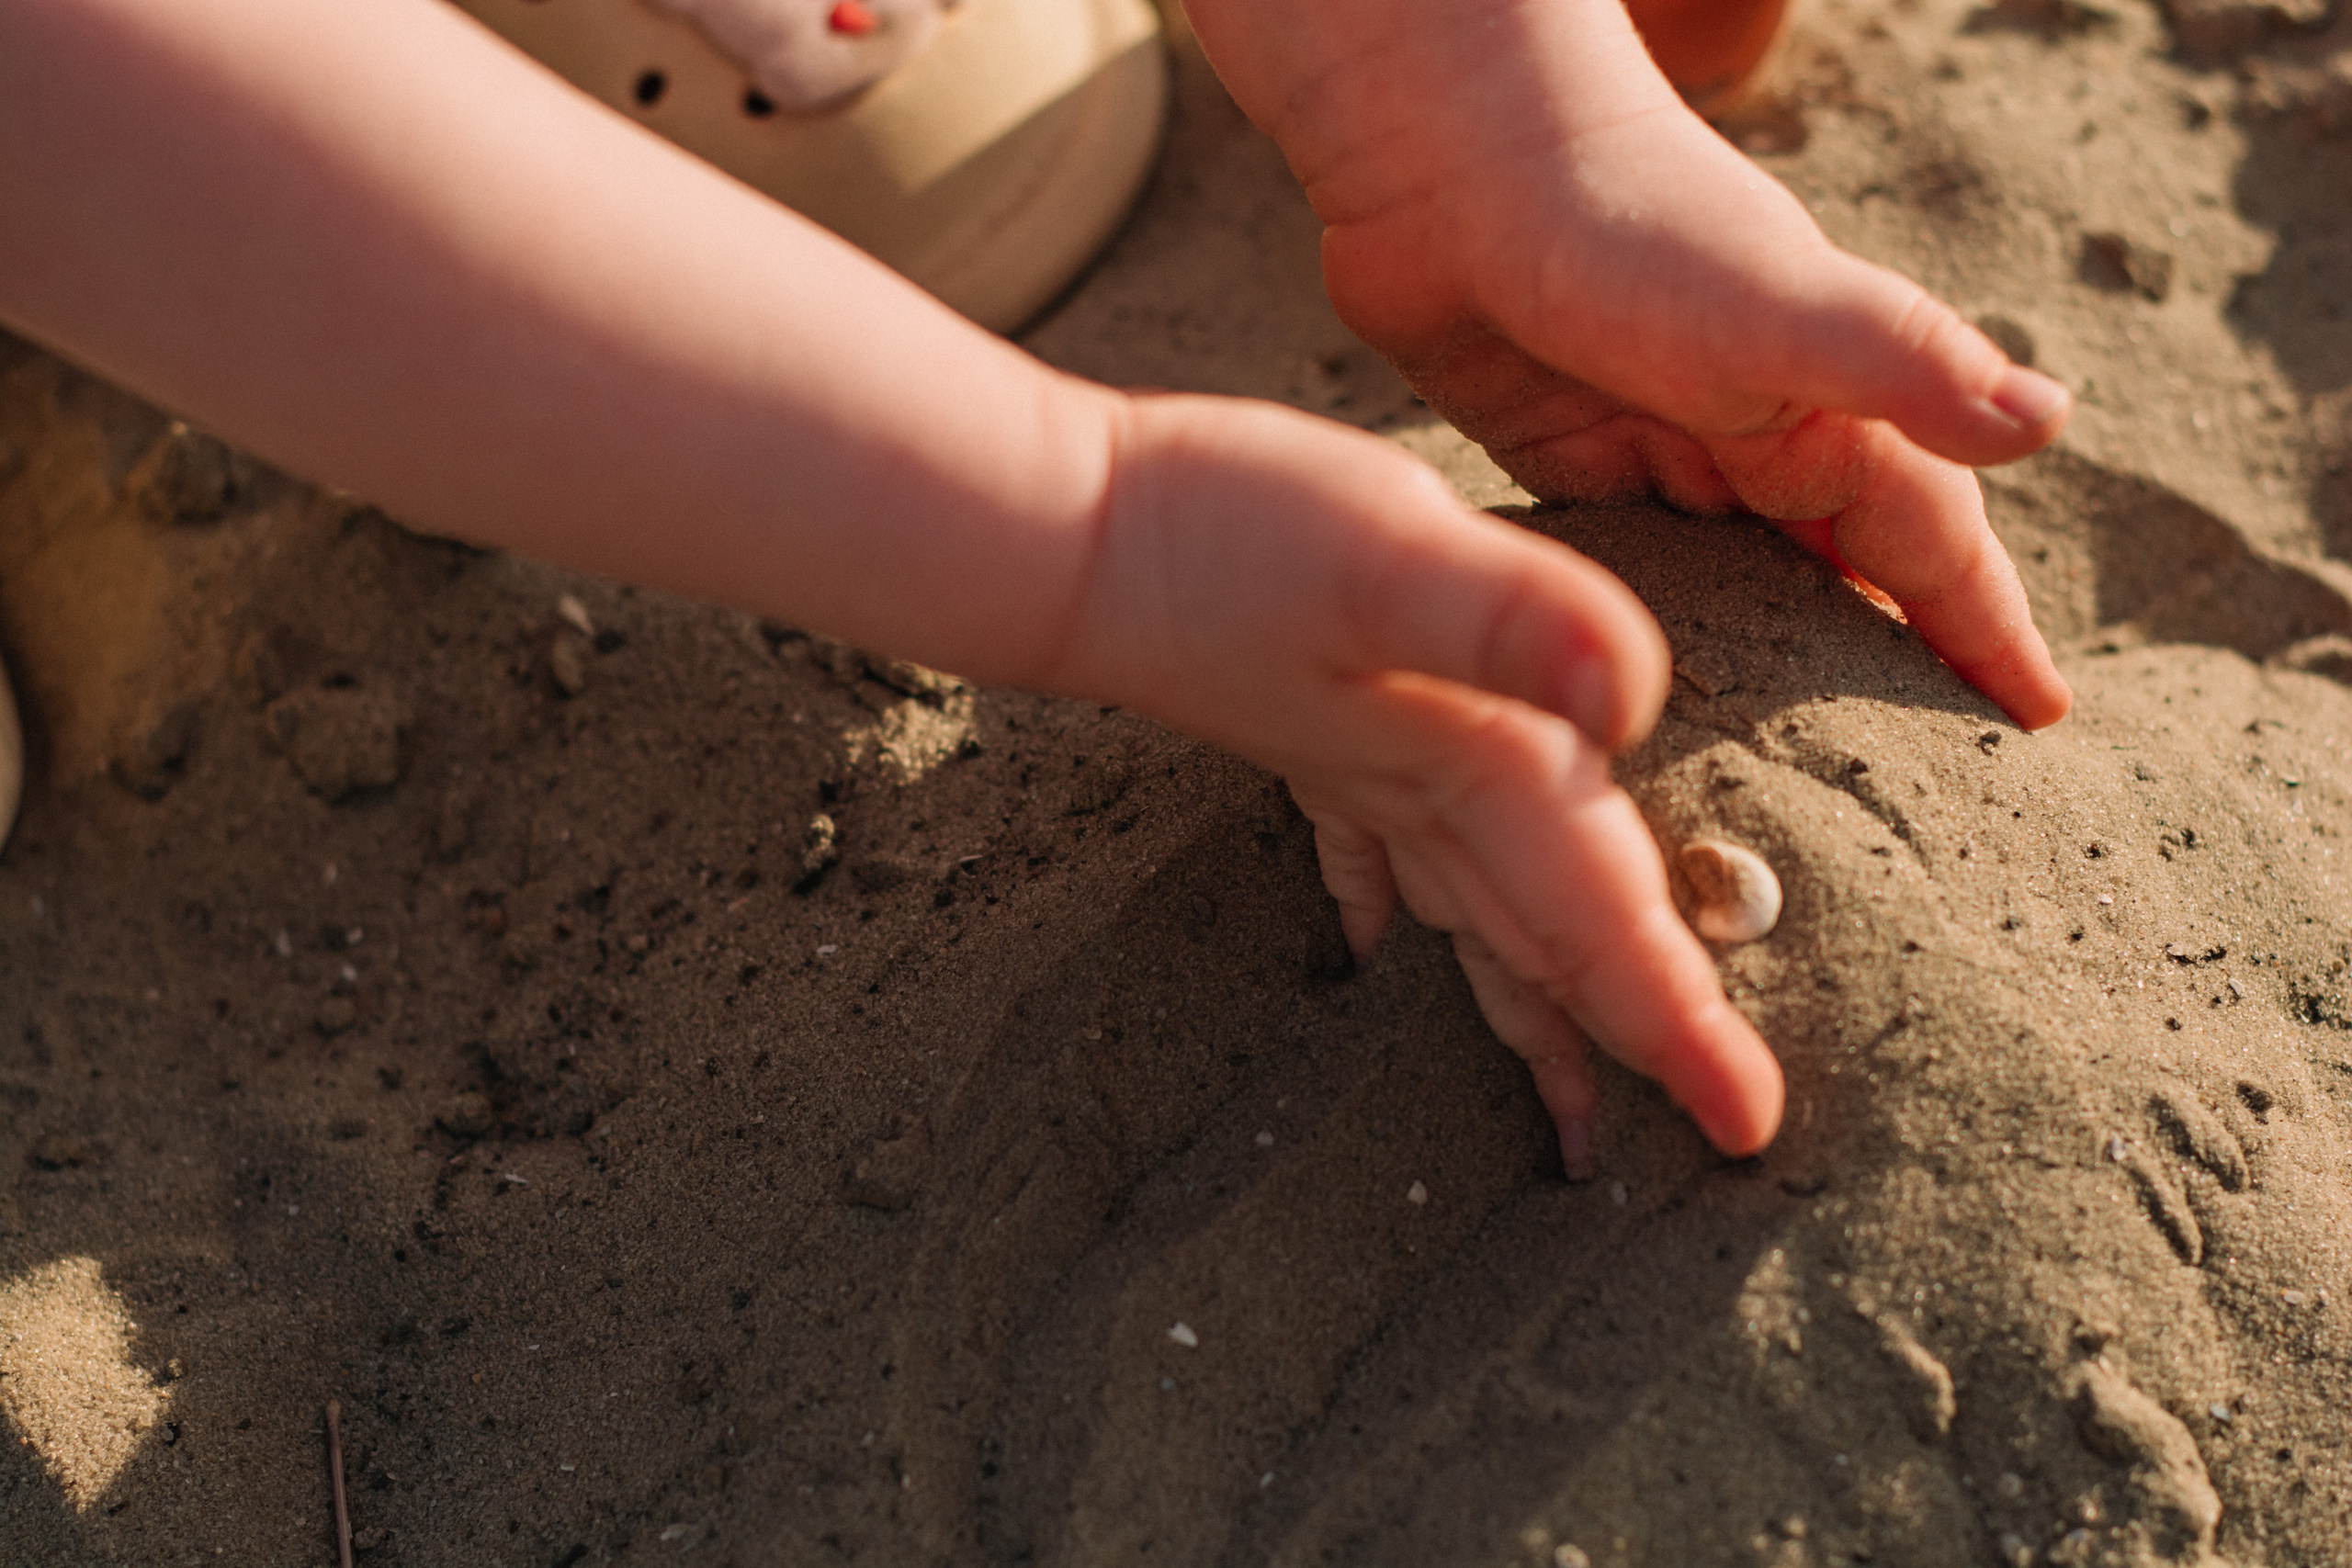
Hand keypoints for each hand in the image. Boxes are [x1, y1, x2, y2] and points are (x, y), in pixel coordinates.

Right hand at [1062, 394, 1785, 1163]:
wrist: (1068, 533)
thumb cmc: (1226, 537)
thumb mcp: (1384, 557)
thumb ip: (1510, 620)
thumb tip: (1634, 699)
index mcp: (1474, 764)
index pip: (1598, 922)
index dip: (1679, 1026)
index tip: (1747, 1127)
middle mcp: (1424, 791)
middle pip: (1546, 948)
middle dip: (1626, 1045)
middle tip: (1704, 1132)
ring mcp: (1358, 770)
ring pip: (1475, 920)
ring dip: (1533, 1006)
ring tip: (1573, 1095)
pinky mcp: (1309, 727)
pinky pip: (1373, 849)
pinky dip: (1398, 906)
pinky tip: (1383, 941)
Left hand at [1186, 0, 2074, 731]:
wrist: (1456, 169)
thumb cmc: (1626, 227)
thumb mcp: (1777, 310)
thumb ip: (1902, 364)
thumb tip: (2047, 424)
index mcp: (1828, 416)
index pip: (1933, 550)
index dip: (1986, 634)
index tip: (2041, 721)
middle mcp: (1759, 444)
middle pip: (1847, 586)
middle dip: (1892, 671)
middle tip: (1934, 782)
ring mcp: (1666, 459)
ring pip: (1747, 594)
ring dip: (1779, 672)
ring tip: (1803, 773)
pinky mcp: (1575, 471)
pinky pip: (1638, 574)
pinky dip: (1659, 635)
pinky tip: (1647, 705)